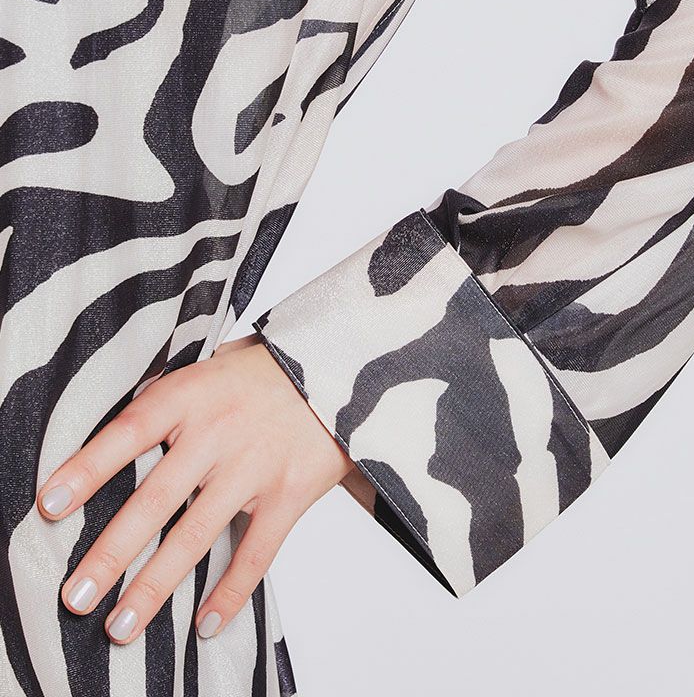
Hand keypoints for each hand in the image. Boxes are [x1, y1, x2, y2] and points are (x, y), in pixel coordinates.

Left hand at [36, 332, 354, 643]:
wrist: (346, 362)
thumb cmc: (271, 366)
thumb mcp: (216, 362)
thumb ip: (171, 395)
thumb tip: (121, 430)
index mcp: (194, 393)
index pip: (129, 432)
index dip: (88, 468)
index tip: (49, 506)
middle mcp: (220, 432)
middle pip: (155, 499)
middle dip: (111, 553)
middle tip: (75, 595)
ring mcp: (255, 466)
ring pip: (197, 536)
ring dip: (155, 586)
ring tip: (119, 627)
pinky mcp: (291, 492)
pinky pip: (256, 552)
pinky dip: (230, 593)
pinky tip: (203, 625)